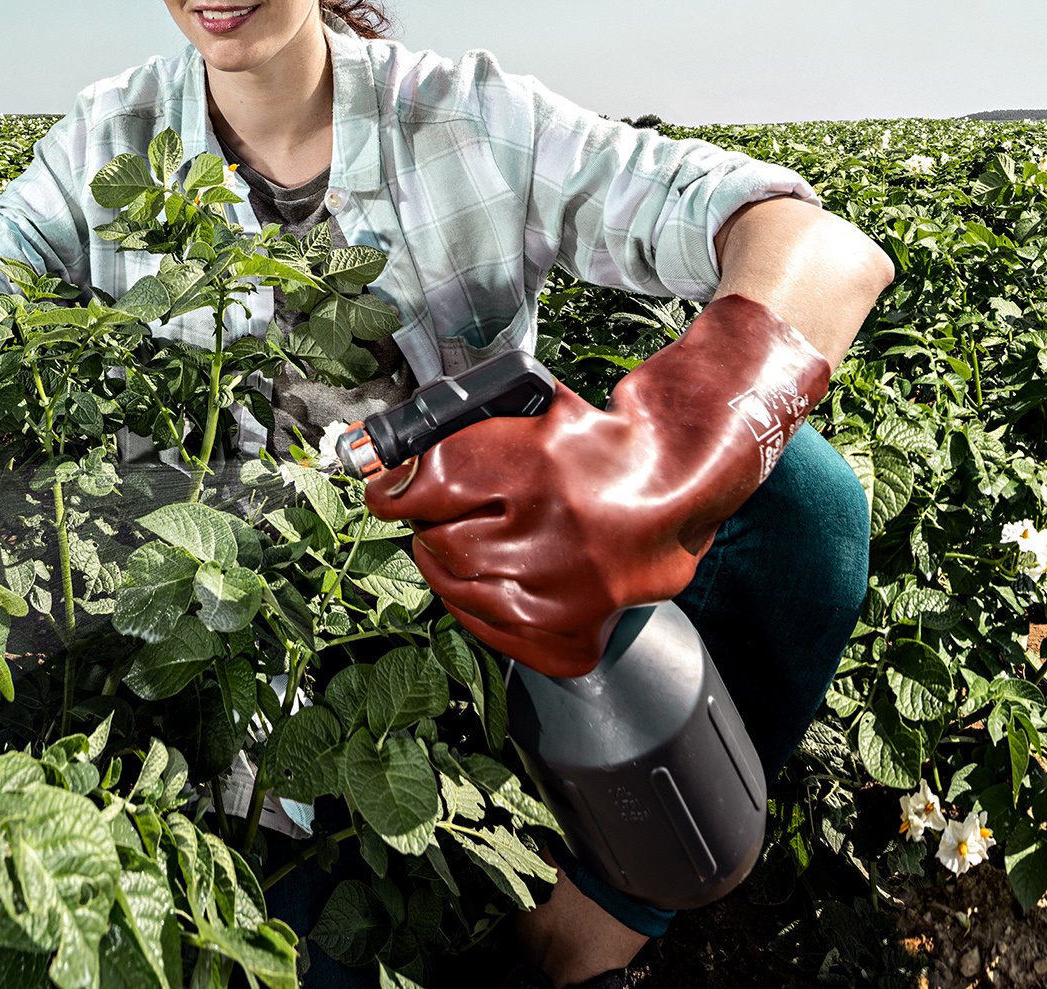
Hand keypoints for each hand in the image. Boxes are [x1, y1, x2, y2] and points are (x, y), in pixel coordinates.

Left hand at [363, 294, 830, 678]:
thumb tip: (373, 463)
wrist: (673, 489)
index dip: (396, 486)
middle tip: (457, 511)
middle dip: (434, 523)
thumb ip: (449, 429)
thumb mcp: (525, 409)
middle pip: (438, 540)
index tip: (387, 490)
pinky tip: (498, 576)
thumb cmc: (592, 446)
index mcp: (539, 463)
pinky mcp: (572, 637)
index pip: (428, 484)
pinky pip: (488, 629)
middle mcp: (555, 533)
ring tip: (481, 539)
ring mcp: (566, 594)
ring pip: (458, 588)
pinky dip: (478, 604)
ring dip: (451, 563)